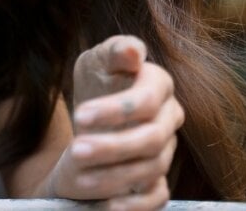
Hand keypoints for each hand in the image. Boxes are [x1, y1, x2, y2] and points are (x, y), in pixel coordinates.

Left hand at [48, 35, 182, 210]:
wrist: (93, 116)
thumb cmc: (97, 81)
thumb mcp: (98, 61)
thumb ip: (115, 51)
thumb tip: (133, 51)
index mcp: (159, 84)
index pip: (146, 101)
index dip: (115, 110)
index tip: (79, 115)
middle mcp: (169, 118)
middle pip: (152, 139)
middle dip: (112, 146)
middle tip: (76, 151)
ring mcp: (166, 151)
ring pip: (151, 169)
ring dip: (114, 175)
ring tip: (78, 177)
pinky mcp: (158, 179)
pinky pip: (155, 198)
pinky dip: (132, 205)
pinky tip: (104, 205)